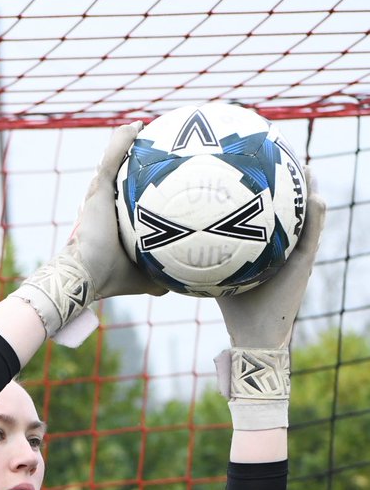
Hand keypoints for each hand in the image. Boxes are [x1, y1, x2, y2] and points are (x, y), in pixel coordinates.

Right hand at [68, 122, 168, 300]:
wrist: (88, 274)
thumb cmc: (112, 277)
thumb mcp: (146, 277)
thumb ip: (163, 276)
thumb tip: (184, 284)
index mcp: (115, 219)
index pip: (128, 196)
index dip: (140, 186)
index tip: (160, 177)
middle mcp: (106, 203)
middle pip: (119, 175)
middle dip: (132, 158)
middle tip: (155, 145)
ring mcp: (100, 194)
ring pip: (112, 161)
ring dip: (124, 142)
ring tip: (143, 126)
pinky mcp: (98, 189)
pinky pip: (111, 159)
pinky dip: (121, 141)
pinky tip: (136, 125)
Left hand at [216, 169, 326, 349]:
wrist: (254, 332)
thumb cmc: (233, 307)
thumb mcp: (215, 274)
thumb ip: (201, 255)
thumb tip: (172, 239)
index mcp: (268, 248)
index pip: (269, 214)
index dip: (267, 192)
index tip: (257, 167)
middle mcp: (285, 247)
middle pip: (290, 210)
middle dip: (288, 184)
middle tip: (283, 158)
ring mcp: (297, 254)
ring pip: (308, 216)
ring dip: (309, 191)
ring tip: (304, 168)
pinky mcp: (306, 263)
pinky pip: (314, 234)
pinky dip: (316, 216)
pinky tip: (314, 197)